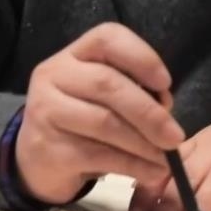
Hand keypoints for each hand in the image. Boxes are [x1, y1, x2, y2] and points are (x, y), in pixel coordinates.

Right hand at [15, 23, 185, 204]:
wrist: (35, 158)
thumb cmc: (80, 120)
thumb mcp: (100, 96)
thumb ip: (132, 92)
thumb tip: (166, 108)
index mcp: (73, 55)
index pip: (107, 38)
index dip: (142, 57)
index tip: (166, 83)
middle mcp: (53, 75)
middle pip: (107, 84)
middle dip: (149, 112)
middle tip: (175, 136)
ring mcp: (46, 111)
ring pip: (104, 122)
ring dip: (143, 143)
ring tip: (165, 158)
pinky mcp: (48, 148)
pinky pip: (98, 155)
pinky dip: (132, 165)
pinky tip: (150, 172)